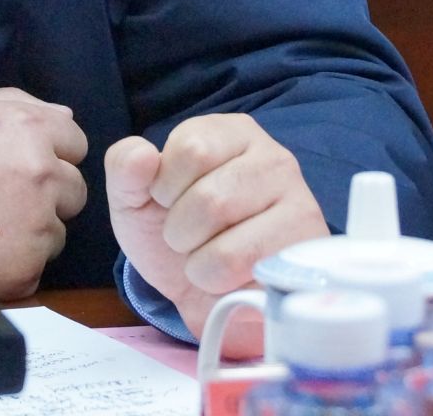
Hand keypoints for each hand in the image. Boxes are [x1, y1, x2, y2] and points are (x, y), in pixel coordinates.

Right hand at [0, 88, 87, 298]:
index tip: (20, 168)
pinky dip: (13, 264)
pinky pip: (36, 266)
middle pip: (74, 189)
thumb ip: (18, 104)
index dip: (48, 154)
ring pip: (57, 231)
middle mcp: (40, 174)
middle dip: (47, 194)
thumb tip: (66, 119)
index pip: (75, 143)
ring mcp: (35, 224)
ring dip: (31, 231)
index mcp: (27, 129)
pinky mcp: (23, 267)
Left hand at [105, 114, 328, 354]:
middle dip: (181, 230)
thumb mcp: (134, 199)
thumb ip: (125, 168)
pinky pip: (244, 266)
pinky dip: (219, 281)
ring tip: (211, 257)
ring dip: (198, 259)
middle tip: (193, 238)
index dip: (166, 187)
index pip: (191, 147)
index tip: (171, 201)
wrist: (204, 297)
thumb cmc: (175, 235)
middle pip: (209, 197)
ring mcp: (299, 202)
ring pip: (229, 237)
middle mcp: (274, 158)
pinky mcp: (307, 248)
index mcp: (231, 133)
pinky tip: (234, 277)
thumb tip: (142, 155)